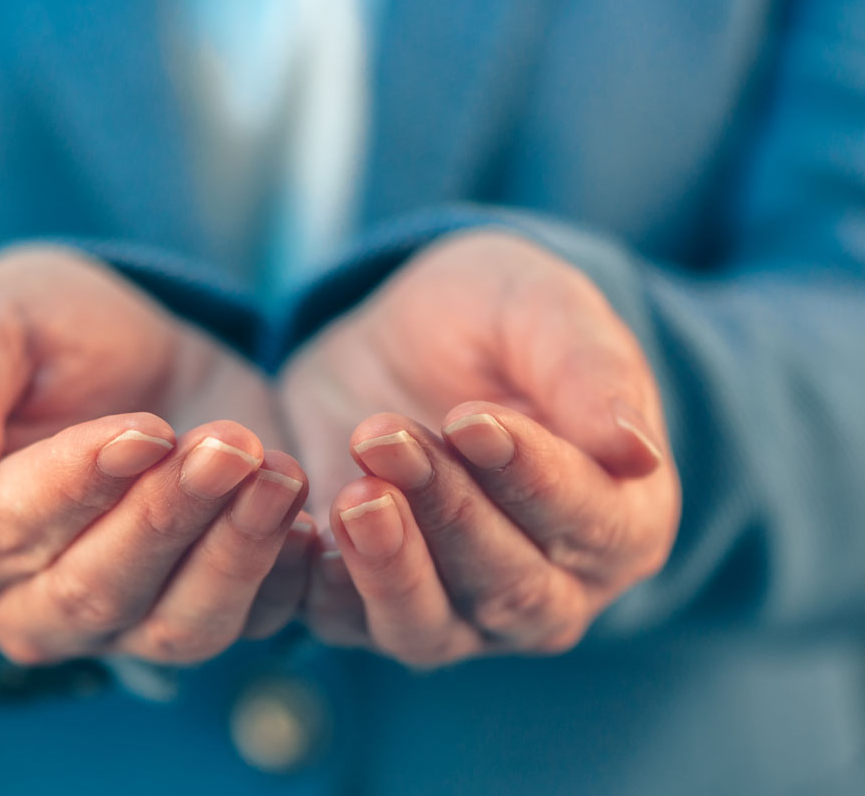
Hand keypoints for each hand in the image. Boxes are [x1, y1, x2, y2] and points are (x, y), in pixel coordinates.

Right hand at [0, 245, 312, 665]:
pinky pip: (247, 620)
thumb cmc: (33, 335)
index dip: (79, 483)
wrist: (121, 355)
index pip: (8, 529)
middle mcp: (22, 604)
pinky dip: (283, 579)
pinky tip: (311, 521)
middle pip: (97, 588)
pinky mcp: (196, 608)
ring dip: (236, 553)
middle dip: (171, 516)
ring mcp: (114, 625)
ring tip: (279, 473)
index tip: (145, 429)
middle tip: (231, 445)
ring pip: (177, 624)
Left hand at [281, 231, 679, 664]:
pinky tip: (298, 528)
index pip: (588, 522)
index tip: (473, 419)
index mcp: (620, 519)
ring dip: (386, 563)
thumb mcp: (547, 309)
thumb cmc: (498, 319)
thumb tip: (637, 453)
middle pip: (508, 586)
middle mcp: (549, 586)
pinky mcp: (369, 600)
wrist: (405, 334)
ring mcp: (458, 609)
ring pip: (427, 625)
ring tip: (351, 491)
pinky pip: (345, 623)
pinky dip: (322, 586)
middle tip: (385, 435)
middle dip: (446, 512)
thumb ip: (592, 372)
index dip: (532, 478)